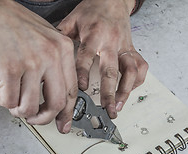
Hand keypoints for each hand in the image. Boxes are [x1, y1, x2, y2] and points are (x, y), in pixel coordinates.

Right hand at [0, 0, 77, 132]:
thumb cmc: (12, 27)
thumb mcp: (45, 39)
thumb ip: (55, 66)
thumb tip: (58, 99)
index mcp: (63, 49)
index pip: (71, 91)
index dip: (66, 113)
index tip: (63, 123)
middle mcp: (50, 56)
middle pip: (56, 104)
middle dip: (43, 118)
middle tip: (34, 118)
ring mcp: (30, 63)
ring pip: (29, 108)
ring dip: (18, 109)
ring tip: (10, 96)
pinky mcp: (9, 70)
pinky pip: (9, 102)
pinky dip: (2, 100)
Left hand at [57, 0, 147, 117]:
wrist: (112, 0)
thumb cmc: (92, 11)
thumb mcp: (72, 20)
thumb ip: (60, 38)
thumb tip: (46, 55)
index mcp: (94, 34)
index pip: (87, 56)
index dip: (83, 73)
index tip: (81, 88)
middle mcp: (111, 42)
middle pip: (111, 70)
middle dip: (109, 92)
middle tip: (106, 109)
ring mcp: (124, 47)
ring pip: (130, 71)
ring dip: (125, 91)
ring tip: (118, 106)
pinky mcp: (132, 50)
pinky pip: (141, 67)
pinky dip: (136, 81)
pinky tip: (128, 91)